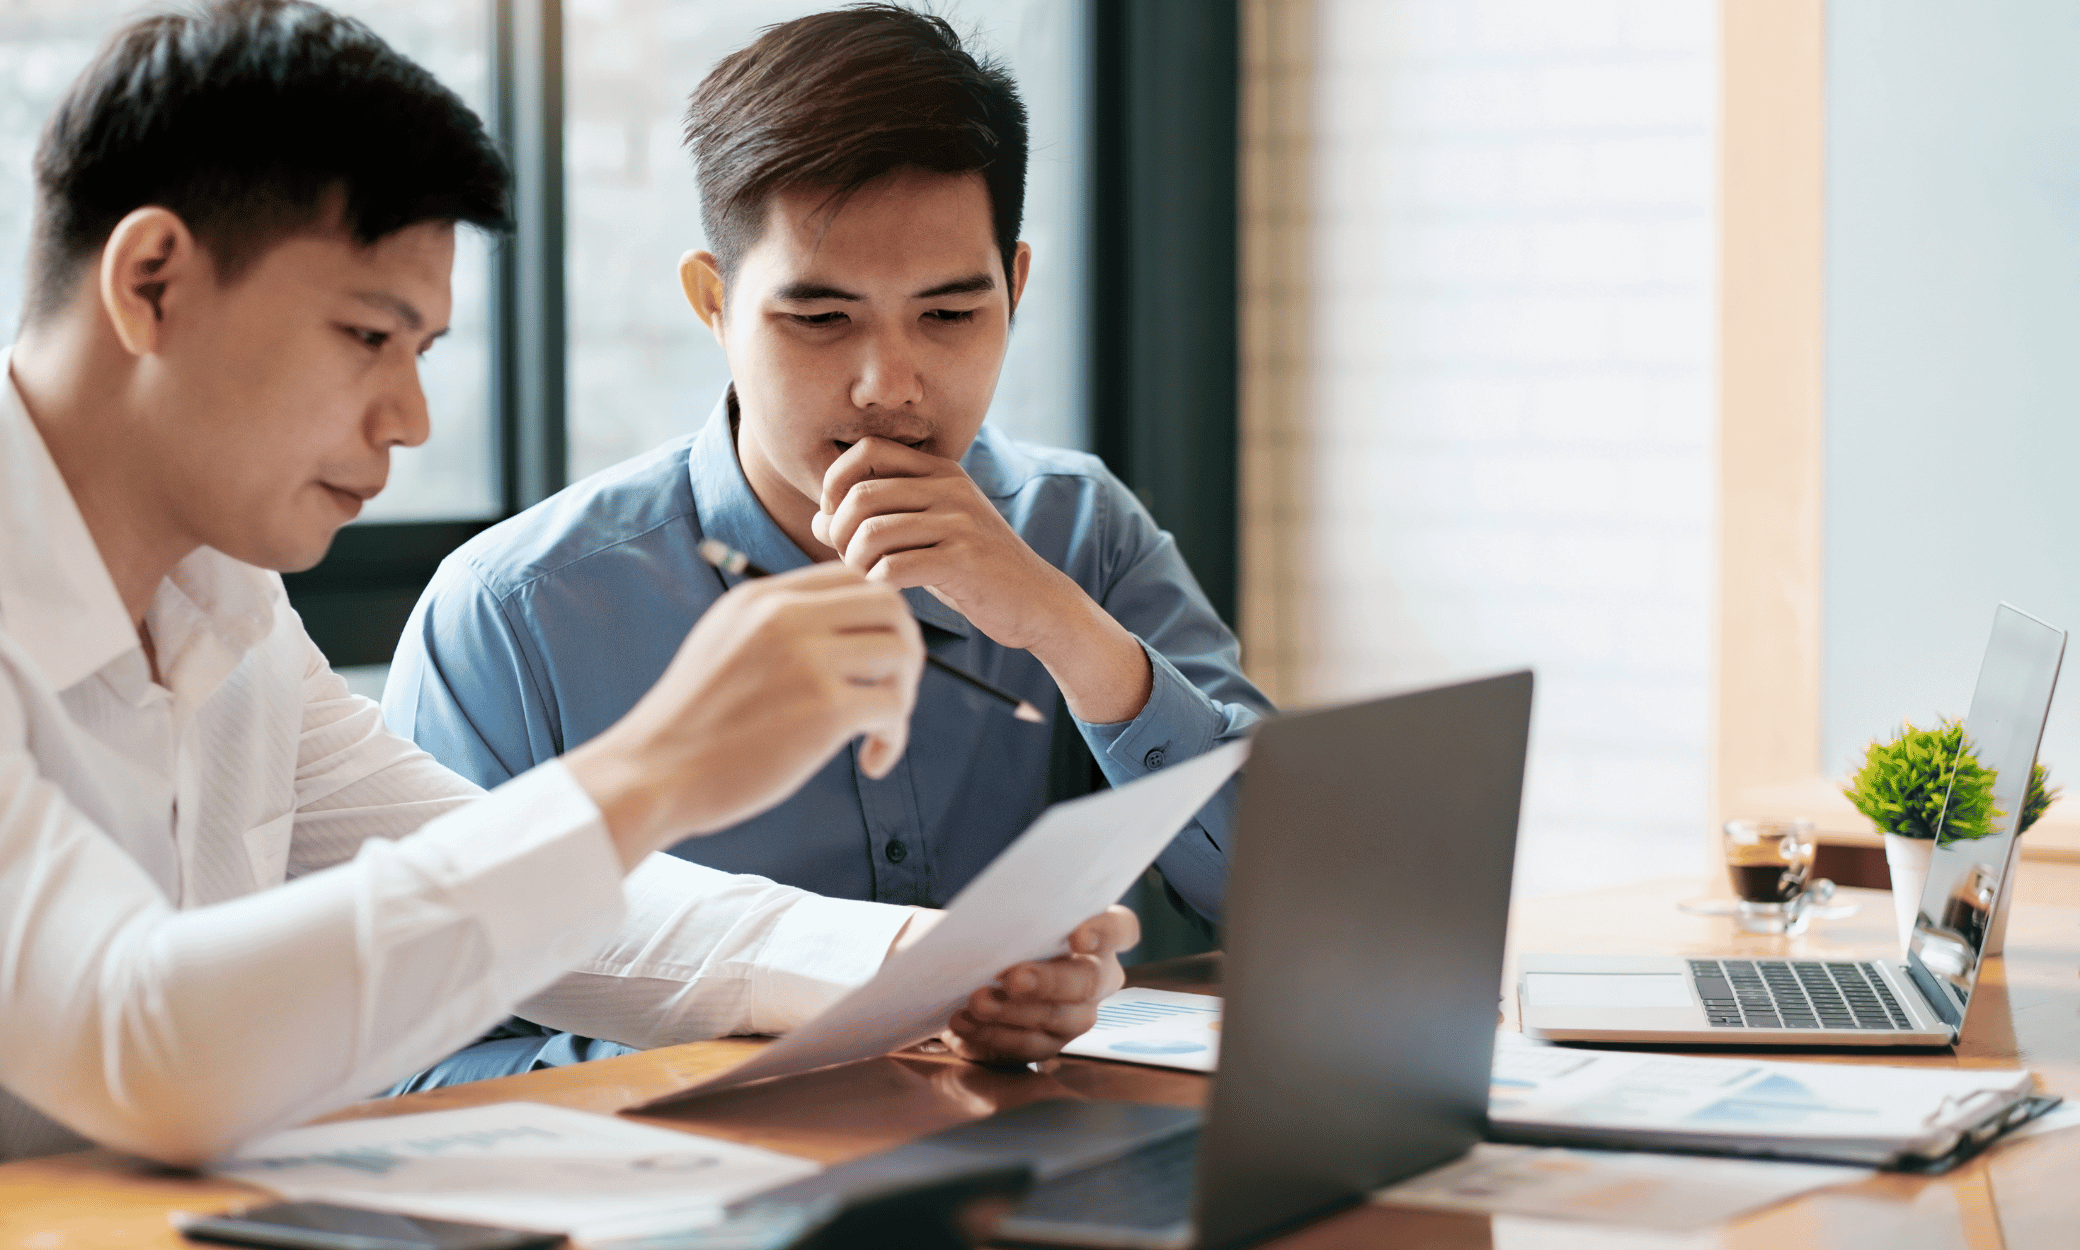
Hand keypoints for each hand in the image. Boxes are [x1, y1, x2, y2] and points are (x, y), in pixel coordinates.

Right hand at [564, 563, 922, 867]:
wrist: (651, 774)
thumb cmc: (691, 724)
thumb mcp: (723, 644)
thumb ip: (776, 627)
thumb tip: (844, 631)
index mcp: (762, 597)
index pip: (853, 577)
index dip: (877, 617)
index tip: (870, 661)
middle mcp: (786, 617)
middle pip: (890, 605)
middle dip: (904, 649)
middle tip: (889, 694)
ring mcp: (808, 659)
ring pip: (902, 652)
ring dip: (904, 694)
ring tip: (879, 730)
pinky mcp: (824, 708)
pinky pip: (893, 708)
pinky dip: (894, 737)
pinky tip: (871, 761)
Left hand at [810, 437, 1150, 722]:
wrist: (1037, 601)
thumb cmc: (974, 570)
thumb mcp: (927, 534)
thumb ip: (876, 521)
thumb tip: (817, 520)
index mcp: (940, 471)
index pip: (868, 450)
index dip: (836, 481)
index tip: (835, 515)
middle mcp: (949, 487)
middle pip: (861, 494)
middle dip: (838, 531)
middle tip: (847, 556)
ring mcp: (959, 522)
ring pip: (872, 531)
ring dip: (854, 561)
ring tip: (866, 575)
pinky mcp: (963, 560)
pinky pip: (894, 566)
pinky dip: (878, 582)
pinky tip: (888, 588)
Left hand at [941, 906, 1140, 1063]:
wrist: (974, 969)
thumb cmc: (1000, 930)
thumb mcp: (1005, 915)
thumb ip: (1010, 914)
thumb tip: (991, 921)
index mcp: (1098, 934)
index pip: (1120, 930)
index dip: (1105, 934)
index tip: (1078, 938)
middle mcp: (1098, 975)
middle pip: (1090, 981)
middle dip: (1050, 981)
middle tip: (1012, 979)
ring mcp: (1078, 1013)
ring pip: (1061, 1018)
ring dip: (1015, 1012)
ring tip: (977, 1002)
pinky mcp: (1051, 1041)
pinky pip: (1030, 1044)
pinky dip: (993, 1034)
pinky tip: (964, 1021)